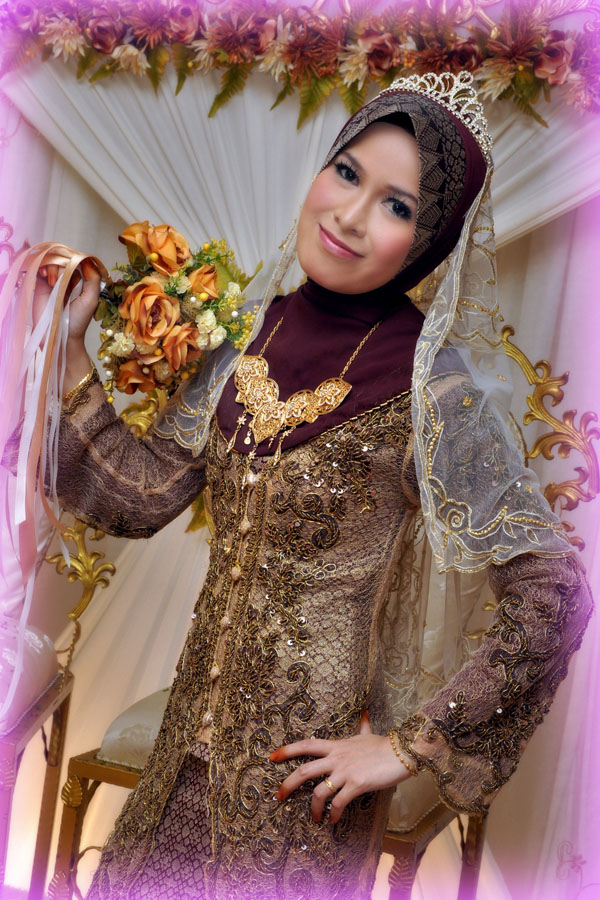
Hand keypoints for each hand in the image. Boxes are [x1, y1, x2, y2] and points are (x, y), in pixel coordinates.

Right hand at [34, 257, 100, 342]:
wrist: (59, 335)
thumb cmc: (77, 321)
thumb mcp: (91, 300)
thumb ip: (93, 281)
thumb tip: (87, 261)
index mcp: (81, 282)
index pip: (77, 261)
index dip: (74, 259)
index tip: (71, 265)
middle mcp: (67, 279)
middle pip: (63, 259)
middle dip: (61, 264)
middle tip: (59, 280)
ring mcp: (53, 281)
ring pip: (51, 262)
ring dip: (52, 266)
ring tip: (51, 282)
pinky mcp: (40, 285)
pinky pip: (39, 268)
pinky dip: (41, 267)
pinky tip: (44, 275)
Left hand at [270, 710, 413, 824]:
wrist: (401, 752)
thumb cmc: (383, 744)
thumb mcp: (367, 734)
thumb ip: (361, 726)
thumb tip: (365, 713)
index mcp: (335, 746)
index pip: (305, 745)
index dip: (287, 750)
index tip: (272, 757)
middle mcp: (336, 758)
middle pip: (303, 771)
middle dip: (287, 785)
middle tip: (278, 796)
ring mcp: (345, 772)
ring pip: (319, 791)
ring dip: (313, 808)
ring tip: (314, 818)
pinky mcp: (357, 784)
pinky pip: (339, 802)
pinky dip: (333, 814)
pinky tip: (333, 820)